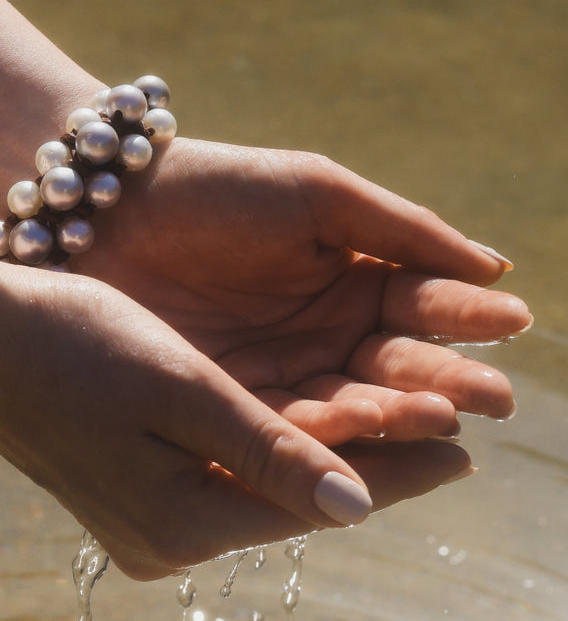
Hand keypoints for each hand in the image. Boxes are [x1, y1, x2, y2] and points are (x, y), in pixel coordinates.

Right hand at [0, 265, 481, 579]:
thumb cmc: (74, 345)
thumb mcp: (184, 388)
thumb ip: (269, 451)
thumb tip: (356, 509)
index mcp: (183, 520)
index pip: (317, 504)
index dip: (398, 476)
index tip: (466, 452)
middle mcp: (167, 543)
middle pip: (293, 507)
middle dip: (371, 470)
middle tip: (447, 432)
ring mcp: (144, 529)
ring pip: (261, 496)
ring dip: (325, 462)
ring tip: (396, 429)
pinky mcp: (131, 503)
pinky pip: (223, 487)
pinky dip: (272, 458)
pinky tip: (309, 431)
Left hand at [77, 138, 529, 448]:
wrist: (110, 212)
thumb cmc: (218, 189)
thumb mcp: (317, 195)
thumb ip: (403, 230)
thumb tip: (497, 269)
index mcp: (356, 281)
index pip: (423, 306)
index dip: (465, 316)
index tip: (510, 322)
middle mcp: (328, 338)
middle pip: (397, 369)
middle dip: (443, 381)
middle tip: (488, 396)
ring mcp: (284, 378)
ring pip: (352, 407)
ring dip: (395, 414)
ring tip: (434, 413)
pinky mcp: (236, 411)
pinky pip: (291, 428)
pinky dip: (328, 431)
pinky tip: (363, 426)